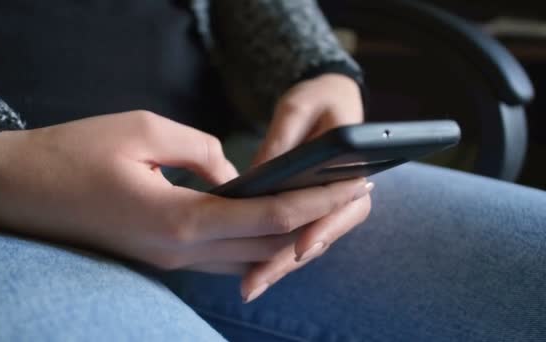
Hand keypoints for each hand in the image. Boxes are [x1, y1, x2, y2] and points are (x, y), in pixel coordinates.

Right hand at [0, 110, 369, 301]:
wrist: (20, 191)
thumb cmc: (75, 154)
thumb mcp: (143, 129)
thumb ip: (201, 151)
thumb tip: (232, 173)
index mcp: (179, 220)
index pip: (268, 217)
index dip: (314, 201)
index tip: (350, 184)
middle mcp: (180, 252)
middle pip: (267, 245)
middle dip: (314, 220)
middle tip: (350, 192)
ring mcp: (171, 261)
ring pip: (248, 257)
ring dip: (288, 234)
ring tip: (321, 205)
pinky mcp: (163, 257)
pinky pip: (223, 257)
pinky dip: (257, 242)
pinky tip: (274, 222)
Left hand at [242, 74, 371, 301]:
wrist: (332, 99)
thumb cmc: (317, 99)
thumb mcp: (297, 109)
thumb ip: (281, 142)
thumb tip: (259, 177)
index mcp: (358, 165)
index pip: (346, 205)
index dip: (323, 228)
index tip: (299, 248)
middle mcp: (349, 192)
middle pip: (325, 234)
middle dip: (289, 261)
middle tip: (254, 285)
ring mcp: (331, 205)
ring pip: (310, 242)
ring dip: (280, 266)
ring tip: (248, 288)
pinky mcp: (313, 209)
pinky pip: (298, 235)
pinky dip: (276, 254)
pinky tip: (249, 272)